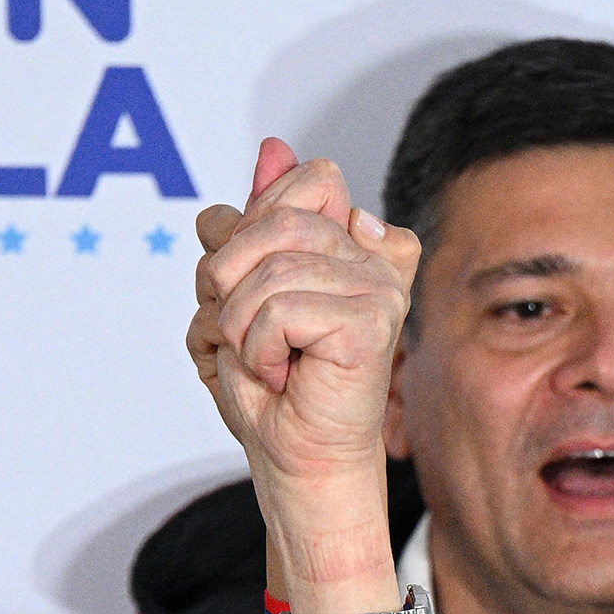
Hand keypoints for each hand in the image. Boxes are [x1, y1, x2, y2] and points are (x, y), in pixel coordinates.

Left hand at [188, 138, 420, 612]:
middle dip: (232, 277)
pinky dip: (257, 349)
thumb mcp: (241, 291)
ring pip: (270, 269)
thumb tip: (272, 148)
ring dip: (240, 324)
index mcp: (357, 246)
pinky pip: (278, 307)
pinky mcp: (371, 323)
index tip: (254, 287)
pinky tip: (281, 376)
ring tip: (263, 360)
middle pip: (279, 217)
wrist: (297, 465)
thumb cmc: (273, 394)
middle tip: (246, 332)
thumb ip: (255, 222)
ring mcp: (381, 290)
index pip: (310, 180)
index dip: (257, 227)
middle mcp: (380, 261)